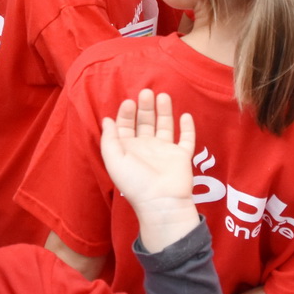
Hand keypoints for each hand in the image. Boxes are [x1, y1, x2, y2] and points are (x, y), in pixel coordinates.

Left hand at [100, 89, 198, 252]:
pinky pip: (186, 139)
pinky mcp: (182, 156)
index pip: (126, 127)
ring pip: (165, 126)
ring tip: (162, 95)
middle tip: (146, 92)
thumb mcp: (114, 160)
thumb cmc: (135, 182)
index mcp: (129, 150)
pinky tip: (185, 115)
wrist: (161, 201)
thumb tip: (106, 120)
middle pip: (145, 123)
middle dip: (145, 107)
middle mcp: (146, 148)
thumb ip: (109, 139)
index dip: (126, 113)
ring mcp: (165, 152)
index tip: (129, 102)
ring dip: (163, 111)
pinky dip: (187, 127)